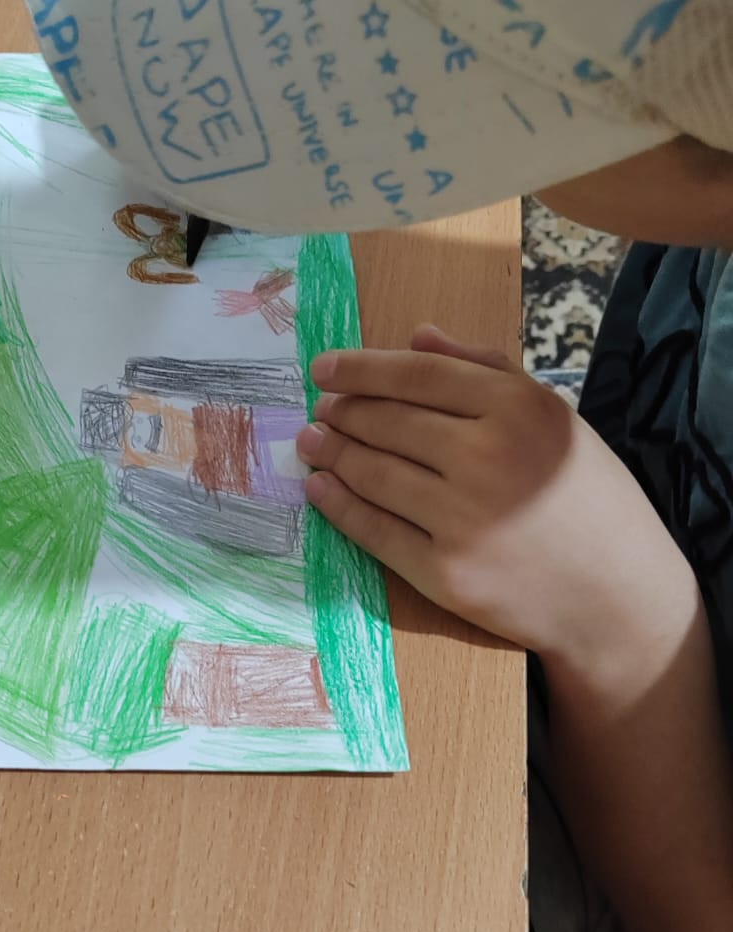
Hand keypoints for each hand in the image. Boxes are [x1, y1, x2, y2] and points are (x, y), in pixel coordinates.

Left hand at [296, 326, 695, 668]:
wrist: (618, 595)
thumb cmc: (587, 498)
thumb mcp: (553, 417)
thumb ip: (487, 369)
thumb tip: (416, 336)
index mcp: (519, 408)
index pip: (418, 375)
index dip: (361, 368)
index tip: (324, 368)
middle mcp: (488, 457)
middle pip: (388, 422)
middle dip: (343, 412)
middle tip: (321, 410)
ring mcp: (463, 519)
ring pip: (374, 474)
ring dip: (332, 453)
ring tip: (312, 441)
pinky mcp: (445, 572)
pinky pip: (374, 531)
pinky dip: (338, 505)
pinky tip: (321, 487)